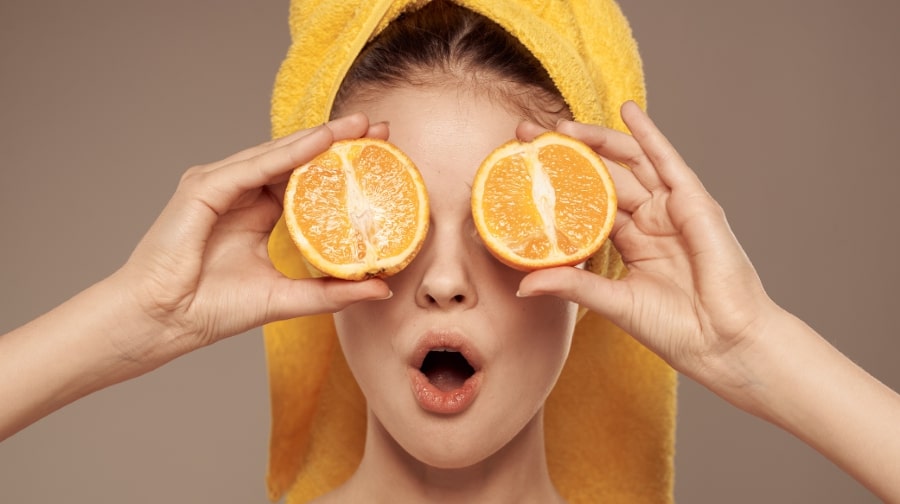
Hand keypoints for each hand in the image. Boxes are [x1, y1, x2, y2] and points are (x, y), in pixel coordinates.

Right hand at [112, 113, 391, 362]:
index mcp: (257, 212)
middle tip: (383, 130)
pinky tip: (322, 142)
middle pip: (297, 159)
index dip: (344, 166)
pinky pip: (254, 165)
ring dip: (321, 138)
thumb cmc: (212, 309)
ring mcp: (220, 184)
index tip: (384, 157)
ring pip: (279, 155)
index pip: (307, 179)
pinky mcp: (204, 187)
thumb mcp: (287, 297)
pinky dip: (289, 153)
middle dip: (340, 143)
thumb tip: (382, 287)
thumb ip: (332, 291)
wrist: (163, 322)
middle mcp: (240, 191)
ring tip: (361, 127)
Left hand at [516, 102, 778, 378]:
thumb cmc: (676, 329)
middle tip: (526, 137)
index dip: (554, 184)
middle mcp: (649, 220)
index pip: (585, 202)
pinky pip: (667, 161)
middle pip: (601, 175)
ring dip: (596, 140)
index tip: (519, 171)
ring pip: (628, 162)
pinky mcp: (695, 202)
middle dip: (564, 154)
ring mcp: (671, 209)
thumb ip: (572, 286)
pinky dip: (648, 134)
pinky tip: (628, 111)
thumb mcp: (613, 303)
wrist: (724, 344)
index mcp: (630, 242)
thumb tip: (522, 286)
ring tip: (561, 125)